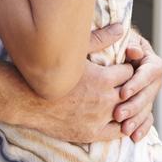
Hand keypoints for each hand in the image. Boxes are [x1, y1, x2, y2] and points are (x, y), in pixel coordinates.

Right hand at [31, 24, 130, 142]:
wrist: (28, 99)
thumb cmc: (51, 71)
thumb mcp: (76, 51)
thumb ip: (101, 39)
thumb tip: (121, 27)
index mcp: (103, 78)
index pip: (130, 72)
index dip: (129, 68)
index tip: (126, 67)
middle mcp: (104, 99)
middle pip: (131, 93)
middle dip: (132, 87)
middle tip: (129, 83)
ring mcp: (98, 118)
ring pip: (128, 114)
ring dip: (130, 106)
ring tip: (127, 99)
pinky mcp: (91, 133)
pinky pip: (117, 133)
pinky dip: (124, 126)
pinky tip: (122, 119)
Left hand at [114, 31, 161, 141]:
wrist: (111, 57)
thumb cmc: (115, 47)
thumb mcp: (121, 41)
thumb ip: (128, 44)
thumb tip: (133, 50)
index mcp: (151, 61)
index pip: (150, 72)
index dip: (138, 83)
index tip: (122, 93)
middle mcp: (154, 79)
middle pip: (149, 93)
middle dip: (134, 105)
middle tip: (118, 115)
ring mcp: (149, 94)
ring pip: (147, 108)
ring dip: (136, 120)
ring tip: (123, 130)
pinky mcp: (144, 106)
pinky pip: (147, 119)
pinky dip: (142, 128)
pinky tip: (134, 137)